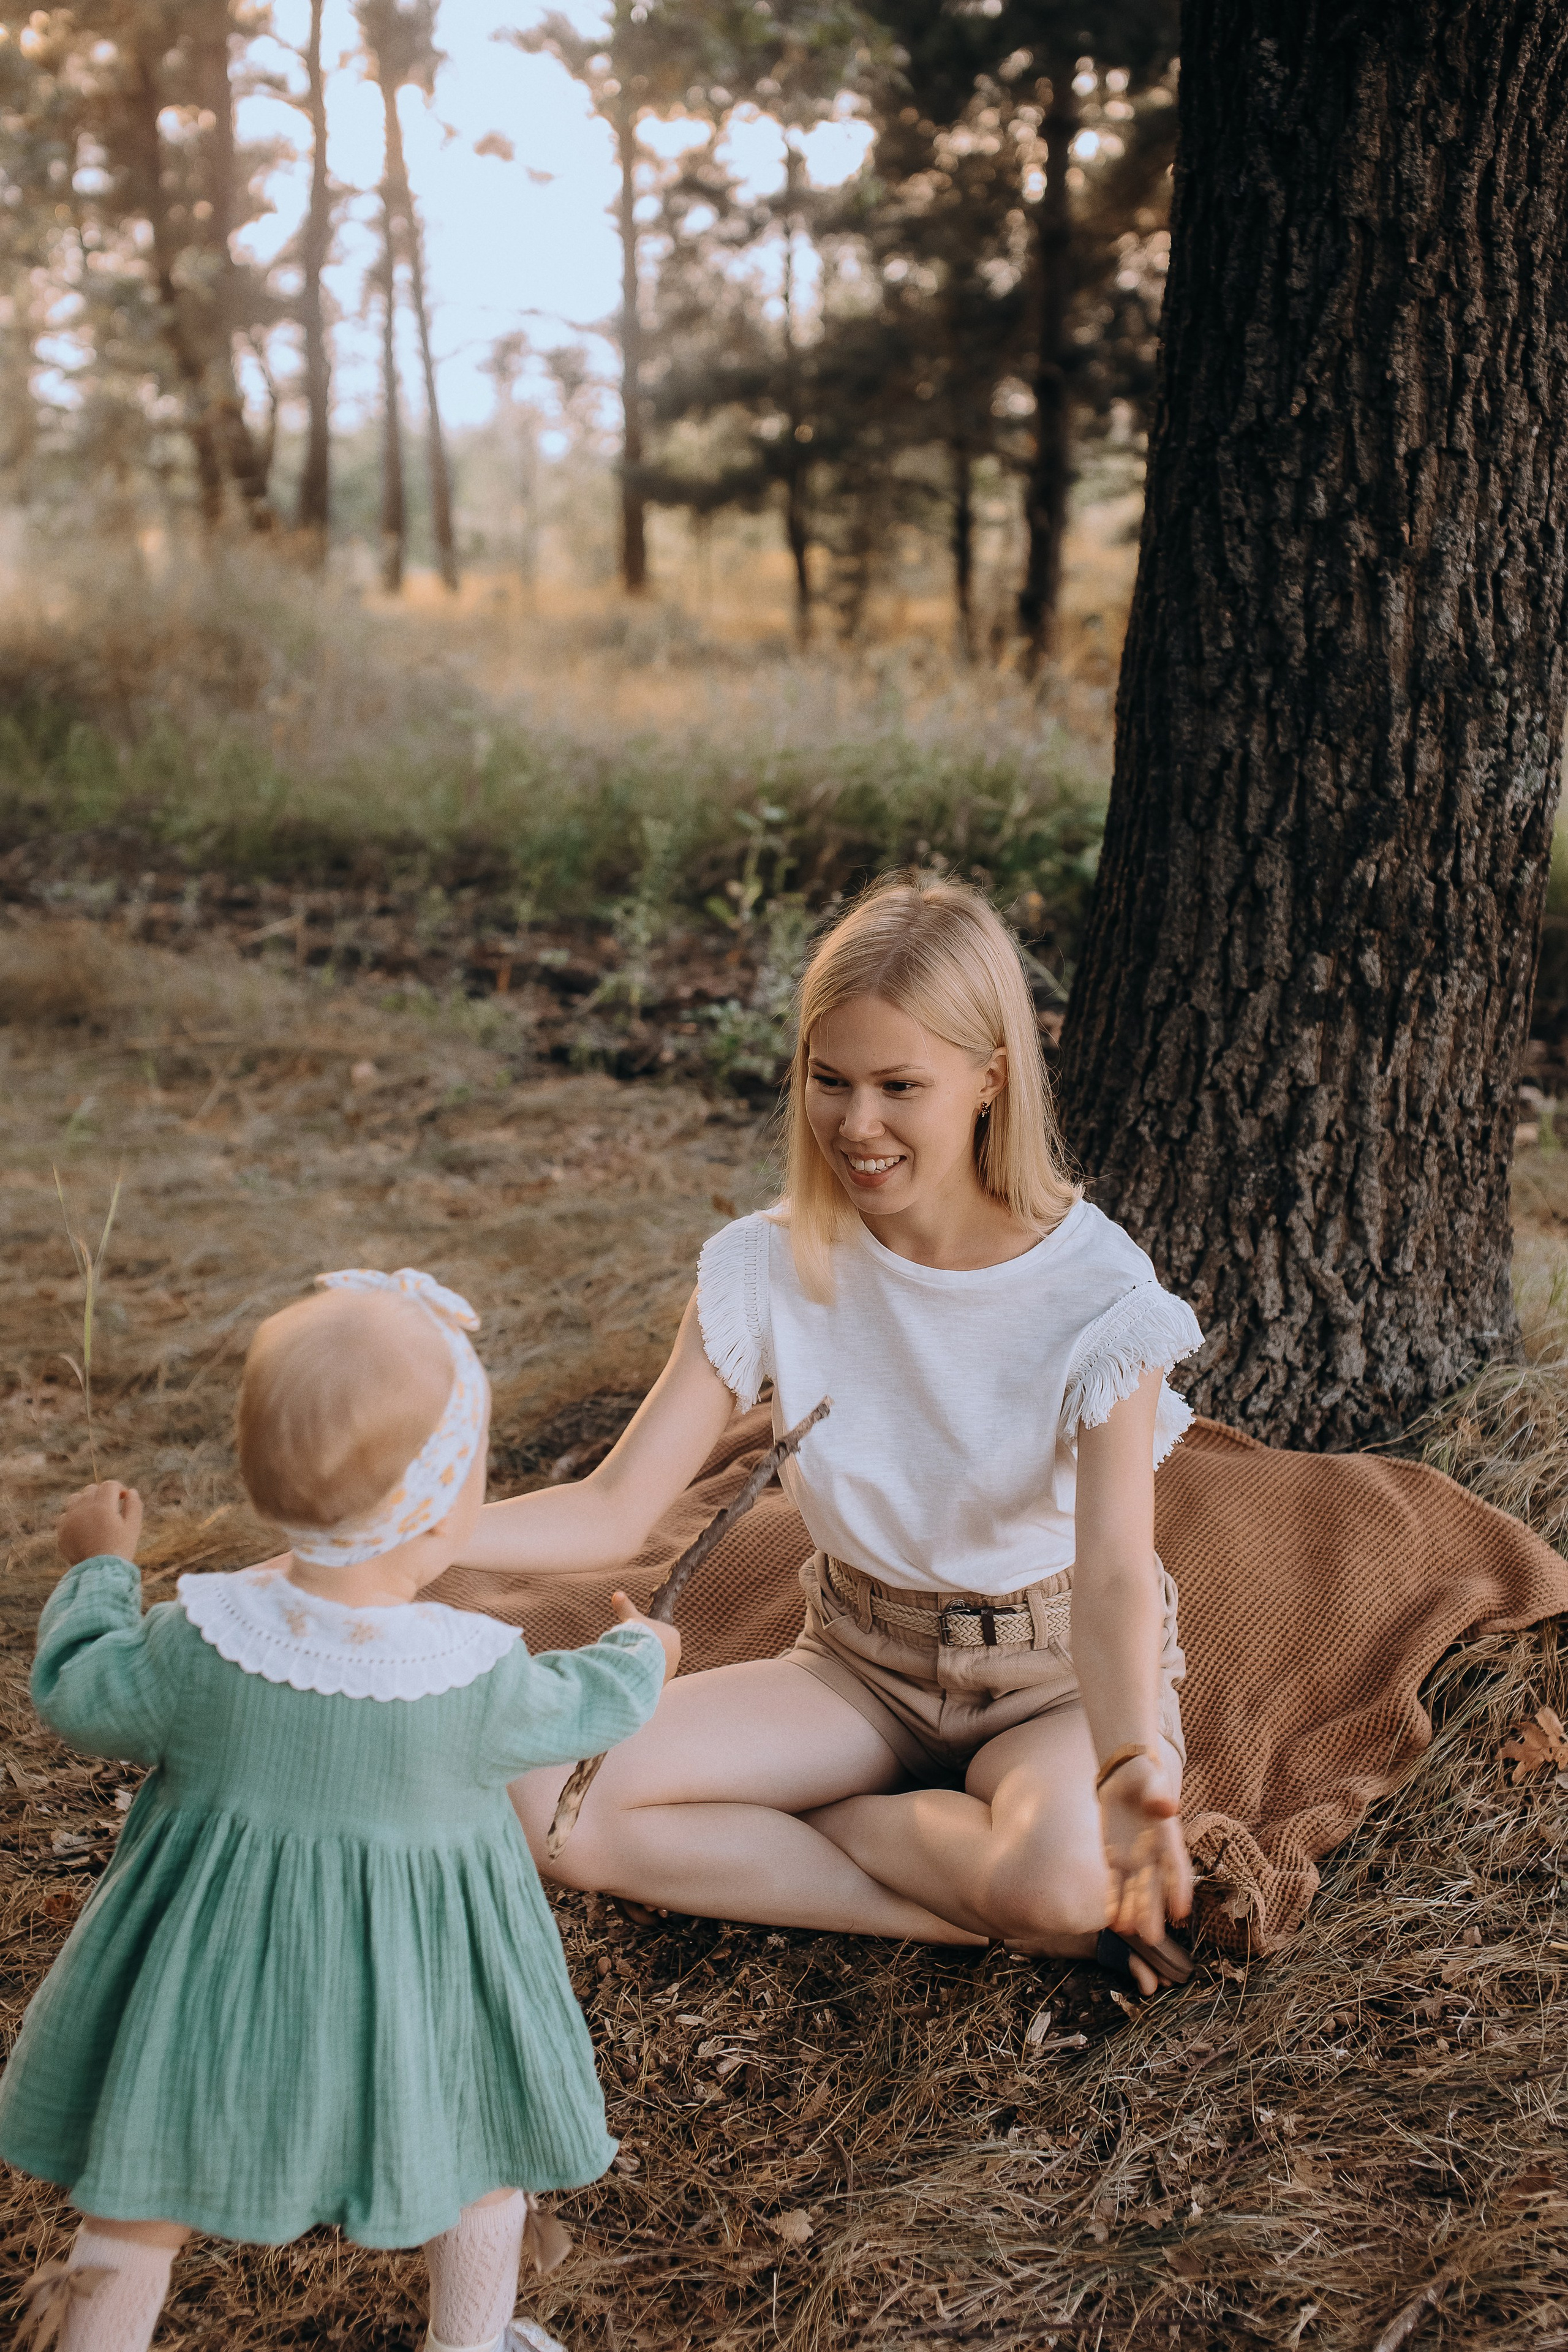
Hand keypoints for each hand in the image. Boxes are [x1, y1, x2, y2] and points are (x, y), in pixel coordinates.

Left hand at [58, 1481, 142, 1566]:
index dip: (118, 1489)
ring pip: (75, 1498)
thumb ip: (134, 1505)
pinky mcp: (61, 1531)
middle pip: (92, 1489)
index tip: (122, 1498)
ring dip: (85, 1501)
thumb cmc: (120, 1549)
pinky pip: (65, 1515)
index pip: (109, 1485)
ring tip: (94, 1514)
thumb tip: (131, 1491)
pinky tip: (83, 1527)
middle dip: (102, 1495)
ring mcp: (70, 1519)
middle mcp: (84, 1509)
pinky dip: (74, 1517)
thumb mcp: (133, 1527)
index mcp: (103, 1506)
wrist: (99, 1572)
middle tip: (110, 1508)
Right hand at [611, 1591, 680, 1678]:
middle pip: (659, 1651)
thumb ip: (625, 1607)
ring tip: (631, 1664)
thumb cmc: (639, 1636)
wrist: (641, 1660)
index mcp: (673, 1635)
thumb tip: (616, 1594)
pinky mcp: (663, 1683)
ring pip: (656, 1666)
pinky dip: (644, 1678)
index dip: (646, 1636)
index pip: (660, 1635)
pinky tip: (633, 1676)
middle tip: (632, 1651)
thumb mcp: (631, 1619)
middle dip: (647, 1651)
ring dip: (645, 1665)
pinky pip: (652, 1679)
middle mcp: (676, 1653)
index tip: (636, 1638)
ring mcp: (671, 1669)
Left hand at [1099, 1751, 1192, 1949]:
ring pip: (1134, 1891)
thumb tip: (1167, 1806)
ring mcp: (1135, 1861)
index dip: (1179, 1888)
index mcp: (1169, 1838)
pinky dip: (1113, 1901)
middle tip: (1150, 1939)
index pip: (1176, 1866)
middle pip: (1154, 1887)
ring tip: (1128, 1933)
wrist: (1125, 1779)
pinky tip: (1111, 1921)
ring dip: (1132, 1912)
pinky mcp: (1115, 1860)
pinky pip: (1114, 1884)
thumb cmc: (1145, 1779)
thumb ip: (1157, 1795)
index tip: (1181, 1911)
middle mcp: (1155, 1855)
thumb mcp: (1151, 1781)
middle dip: (1152, 1912)